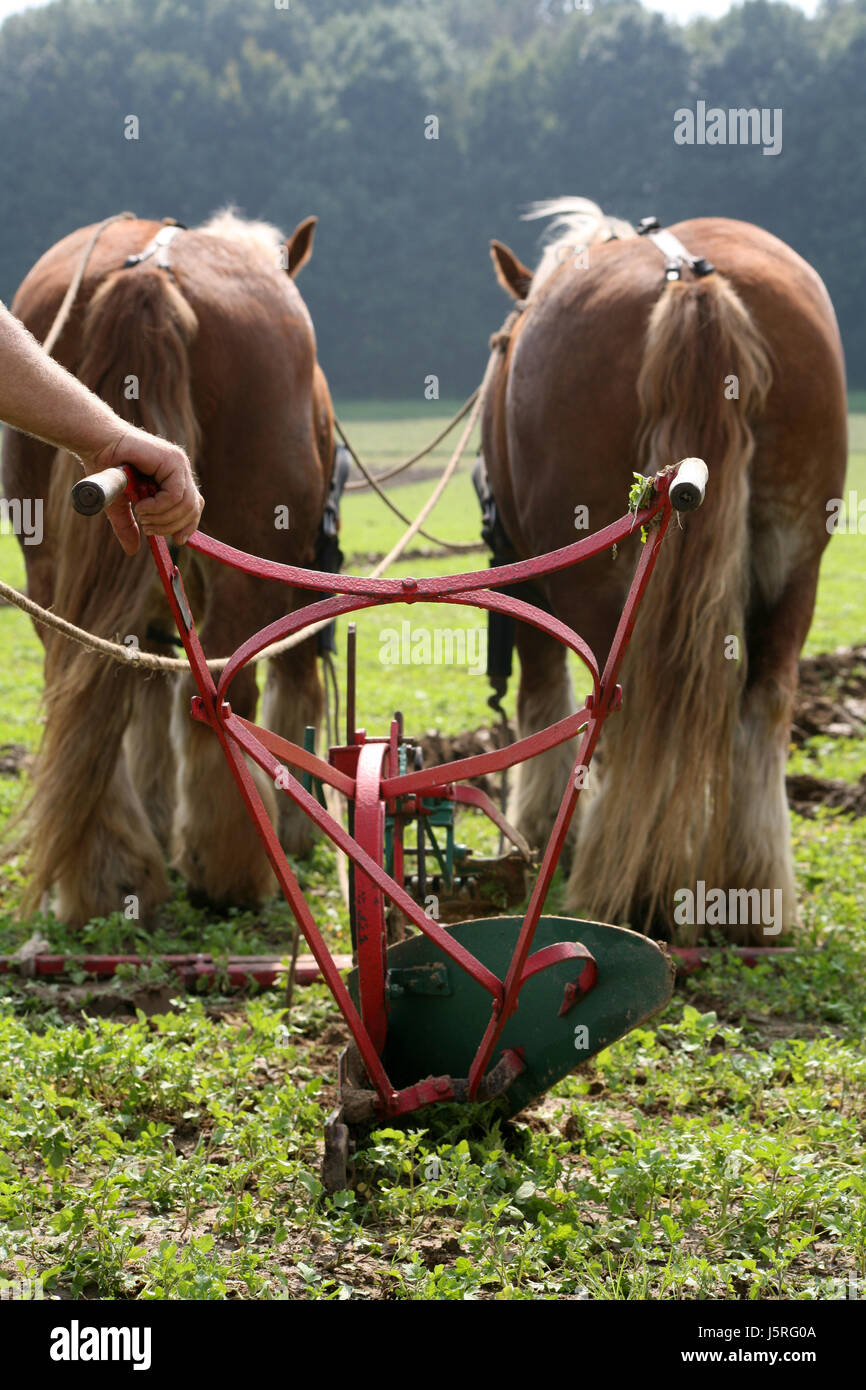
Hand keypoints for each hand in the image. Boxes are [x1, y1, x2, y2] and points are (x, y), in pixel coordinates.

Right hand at [85, 428, 203, 555]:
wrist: (97, 445)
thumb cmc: (106, 469)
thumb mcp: (119, 506)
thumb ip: (128, 526)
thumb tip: (132, 550)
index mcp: (174, 478)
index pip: (194, 506)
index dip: (188, 526)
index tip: (177, 541)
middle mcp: (180, 470)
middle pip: (193, 508)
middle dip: (171, 526)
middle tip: (149, 529)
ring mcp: (178, 464)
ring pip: (186, 504)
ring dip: (162, 518)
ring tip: (141, 516)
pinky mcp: (172, 460)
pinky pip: (175, 495)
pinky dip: (159, 507)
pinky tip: (141, 506)